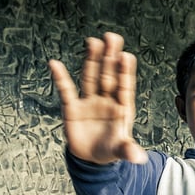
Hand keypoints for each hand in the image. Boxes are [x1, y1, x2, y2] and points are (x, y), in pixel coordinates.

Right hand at [49, 32, 147, 164]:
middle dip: (109, 57)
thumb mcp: (121, 151)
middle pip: (108, 75)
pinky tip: (55, 63)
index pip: (124, 87)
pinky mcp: (73, 108)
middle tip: (111, 36)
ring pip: (90, 77)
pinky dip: (60, 78)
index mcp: (122, 108)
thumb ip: (129, 151)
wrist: (92, 158)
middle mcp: (106, 100)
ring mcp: (89, 102)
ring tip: (93, 41)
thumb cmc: (111, 149)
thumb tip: (140, 158)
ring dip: (91, 60)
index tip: (126, 55)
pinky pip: (66, 91)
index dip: (125, 72)